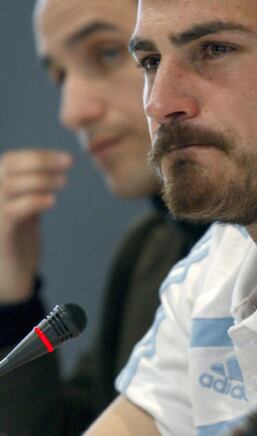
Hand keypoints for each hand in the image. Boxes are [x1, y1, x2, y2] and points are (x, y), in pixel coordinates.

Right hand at [0, 149, 72, 302]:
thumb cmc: (18, 243)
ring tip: (63, 182)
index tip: (66, 159)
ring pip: (11, 185)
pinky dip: (34, 201)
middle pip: (8, 165)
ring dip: (41, 179)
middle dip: (41, 160)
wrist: (9, 280)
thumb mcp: (26, 209)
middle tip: (69, 164)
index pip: (11, 160)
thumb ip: (32, 189)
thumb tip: (54, 166)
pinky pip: (12, 210)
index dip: (38, 155)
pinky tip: (52, 202)